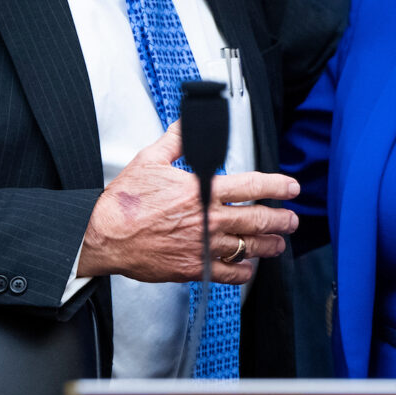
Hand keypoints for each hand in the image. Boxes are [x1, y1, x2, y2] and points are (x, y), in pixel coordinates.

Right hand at [78, 121, 300, 284]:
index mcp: (201, 190)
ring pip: (248, 246)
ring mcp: (203, 245)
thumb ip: (176, 140)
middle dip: (281, 219)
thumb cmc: (124, 202)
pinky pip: (227, 272)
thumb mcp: (150, 160)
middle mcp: (208, 219)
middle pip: (258, 219)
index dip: (278, 186)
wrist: (103, 236)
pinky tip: (249, 266)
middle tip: (292, 219)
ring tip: (279, 243)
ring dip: (269, 244)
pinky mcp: (193, 267)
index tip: (291, 188)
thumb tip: (187, 122)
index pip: (252, 186)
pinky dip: (243, 270)